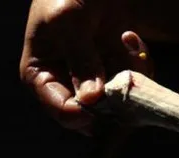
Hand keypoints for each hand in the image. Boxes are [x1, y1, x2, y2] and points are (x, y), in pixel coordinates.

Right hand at [19, 0, 150, 131]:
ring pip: (119, 102)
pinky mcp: (115, 70)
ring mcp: (93, 80)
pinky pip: (133, 84)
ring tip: (125, 41)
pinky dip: (138, 64)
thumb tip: (92, 100)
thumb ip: (80, 60)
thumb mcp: (68, 20)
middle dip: (115, 94)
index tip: (107, 95)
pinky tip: (130, 37)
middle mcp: (65, 84)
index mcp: (40, 76)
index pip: (63, 112)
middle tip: (124, 68)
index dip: (88, 111)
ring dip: (130, 75)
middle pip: (95, 115)